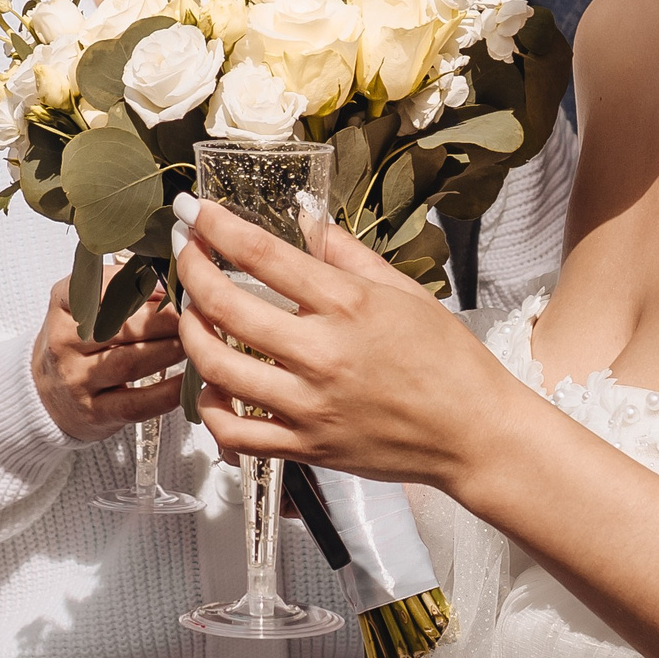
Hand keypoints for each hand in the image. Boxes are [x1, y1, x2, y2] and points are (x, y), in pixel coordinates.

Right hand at [32, 267, 183, 442]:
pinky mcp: (94, 413)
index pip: (94, 288)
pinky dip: (166, 392)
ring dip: (169, 350)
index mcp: (62, 307)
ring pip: (128, 363)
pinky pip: (135, 403)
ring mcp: (77, 381)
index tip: (167, 282)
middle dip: (162, 318)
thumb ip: (120, 290)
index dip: (133, 284)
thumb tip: (172, 281)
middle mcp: (64, 343)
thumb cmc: (78, 344)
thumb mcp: (85, 309)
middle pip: (118, 327)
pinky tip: (189, 381)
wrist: (45, 395)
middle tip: (195, 312)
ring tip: (196, 341)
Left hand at [172, 199, 527, 489]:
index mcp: (348, 305)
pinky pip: (236, 433)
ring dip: (191, 333)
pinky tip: (214, 387)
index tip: (193, 210)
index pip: (262, 254)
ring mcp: (310, 405)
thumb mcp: (403, 290)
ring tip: (191, 312)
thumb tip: (303, 214)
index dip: (216, 226)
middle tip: (183, 250)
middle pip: (226, 305)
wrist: (475, 434)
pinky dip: (211, 409)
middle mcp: (323, 354)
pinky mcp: (307, 447)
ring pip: (218, 368)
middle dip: (190, 268)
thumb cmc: (448, 360)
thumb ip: (345, 251)